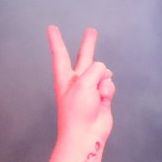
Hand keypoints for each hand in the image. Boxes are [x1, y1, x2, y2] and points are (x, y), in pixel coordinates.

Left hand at [45, 25, 114, 161]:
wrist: (86, 134)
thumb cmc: (78, 111)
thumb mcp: (83, 83)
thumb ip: (95, 70)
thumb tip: (106, 72)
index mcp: (64, 77)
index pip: (60, 53)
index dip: (56, 40)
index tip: (51, 27)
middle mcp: (77, 80)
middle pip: (84, 57)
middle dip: (88, 44)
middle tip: (91, 31)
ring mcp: (90, 88)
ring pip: (103, 73)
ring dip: (102, 81)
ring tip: (95, 97)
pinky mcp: (102, 96)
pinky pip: (109, 85)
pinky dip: (108, 91)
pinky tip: (103, 101)